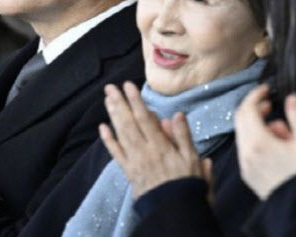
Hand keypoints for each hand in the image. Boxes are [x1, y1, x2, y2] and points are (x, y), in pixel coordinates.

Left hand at [100, 82, 211, 198]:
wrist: (175, 211)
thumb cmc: (188, 185)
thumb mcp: (193, 160)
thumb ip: (184, 136)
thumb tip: (177, 114)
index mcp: (161, 145)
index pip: (145, 118)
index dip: (136, 101)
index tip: (128, 85)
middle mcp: (144, 150)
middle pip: (129, 123)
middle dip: (120, 103)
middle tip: (110, 87)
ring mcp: (134, 160)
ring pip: (121, 134)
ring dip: (113, 116)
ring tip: (107, 100)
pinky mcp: (128, 171)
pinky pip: (116, 153)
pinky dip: (108, 140)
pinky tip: (102, 128)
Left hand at [235, 84, 295, 199]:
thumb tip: (291, 97)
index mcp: (257, 141)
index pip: (248, 109)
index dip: (255, 95)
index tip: (266, 89)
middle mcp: (245, 151)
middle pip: (240, 119)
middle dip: (253, 108)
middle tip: (270, 105)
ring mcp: (243, 163)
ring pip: (242, 134)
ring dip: (255, 124)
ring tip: (280, 130)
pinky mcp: (246, 172)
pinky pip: (244, 148)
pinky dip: (253, 139)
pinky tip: (272, 144)